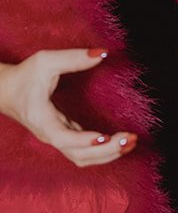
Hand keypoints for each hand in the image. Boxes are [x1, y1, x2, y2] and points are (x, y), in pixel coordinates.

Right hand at [0, 49, 136, 165]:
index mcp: (42, 119)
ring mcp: (56, 139)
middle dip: (106, 151)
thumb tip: (102, 54)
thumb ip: (73, 58)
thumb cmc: (24, 76)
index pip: (62, 138)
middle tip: (130, 139)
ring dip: (107, 155)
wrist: (5, 91)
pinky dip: (103, 152)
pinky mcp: (63, 137)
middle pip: (78, 155)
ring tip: (130, 143)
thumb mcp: (45, 61)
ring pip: (82, 158)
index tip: (104, 137)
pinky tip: (120, 142)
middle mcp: (49, 135)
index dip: (83, 140)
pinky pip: (83, 153)